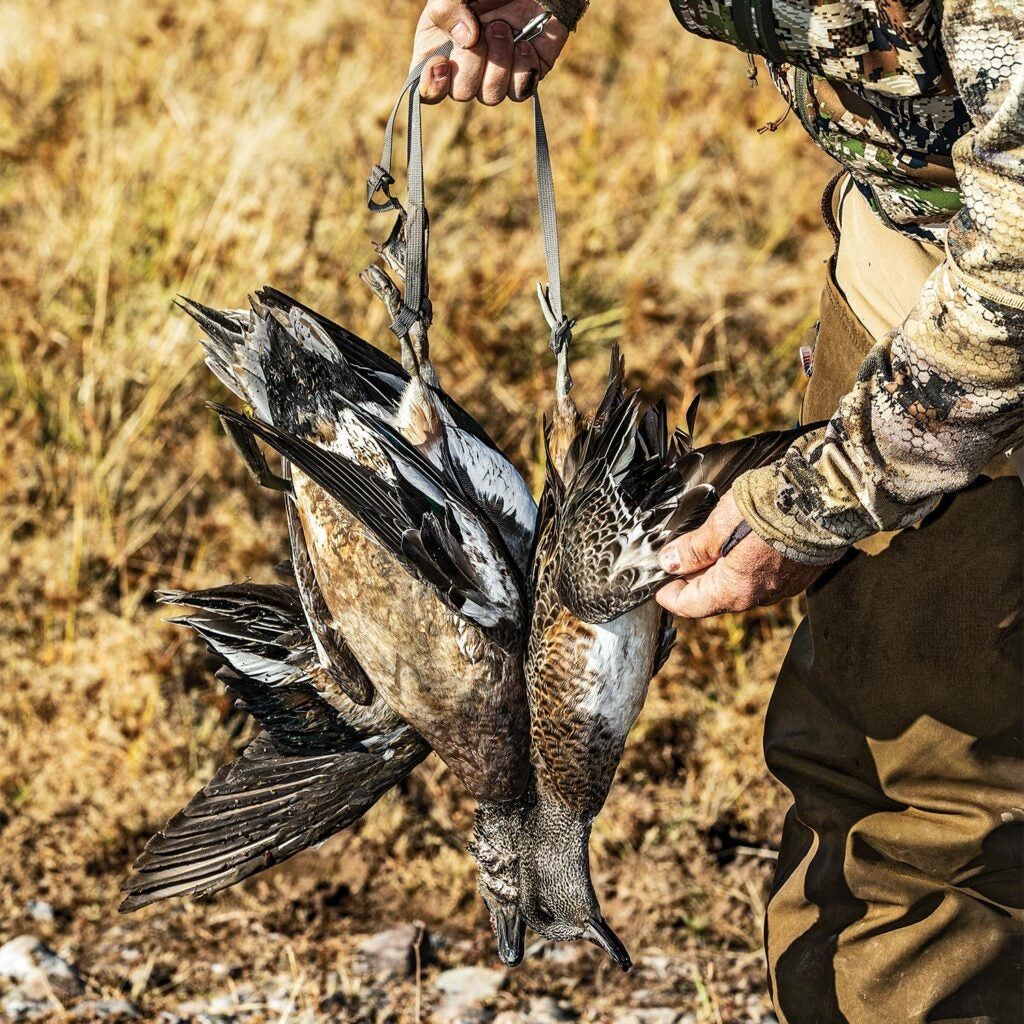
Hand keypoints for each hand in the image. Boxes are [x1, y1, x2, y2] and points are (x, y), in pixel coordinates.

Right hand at [413, 1, 569, 104]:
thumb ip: (447, 10)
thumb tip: (466, 41)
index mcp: (440, 50)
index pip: (428, 91)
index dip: (433, 86)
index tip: (443, 63)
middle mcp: (466, 69)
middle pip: (462, 93)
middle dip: (473, 61)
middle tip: (485, 29)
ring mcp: (496, 76)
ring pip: (491, 96)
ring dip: (499, 61)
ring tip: (504, 29)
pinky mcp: (523, 76)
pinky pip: (520, 91)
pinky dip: (523, 68)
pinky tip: (524, 44)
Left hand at [655, 492, 826, 617]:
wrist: (822, 498)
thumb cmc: (768, 511)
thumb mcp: (717, 526)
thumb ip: (692, 549)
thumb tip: (669, 563)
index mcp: (734, 592)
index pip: (690, 606)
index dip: (669, 594)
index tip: (656, 582)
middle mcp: (758, 596)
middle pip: (714, 596)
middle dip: (692, 579)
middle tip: (676, 558)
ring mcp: (781, 586)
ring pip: (739, 585)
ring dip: (718, 570)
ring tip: (704, 546)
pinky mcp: (797, 572)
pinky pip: (762, 575)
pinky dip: (743, 564)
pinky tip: (738, 543)